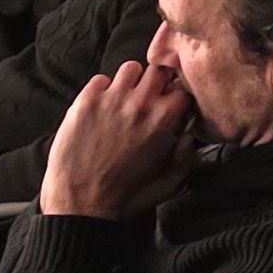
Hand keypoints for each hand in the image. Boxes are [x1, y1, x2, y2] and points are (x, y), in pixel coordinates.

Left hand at [39, 56, 205, 221]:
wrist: (83, 204)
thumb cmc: (125, 195)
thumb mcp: (169, 182)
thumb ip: (188, 156)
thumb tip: (189, 135)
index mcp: (165, 118)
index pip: (182, 88)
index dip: (177, 97)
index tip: (171, 105)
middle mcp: (140, 102)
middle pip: (158, 70)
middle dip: (156, 84)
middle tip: (148, 99)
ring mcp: (111, 99)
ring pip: (130, 68)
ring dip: (131, 82)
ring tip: (124, 100)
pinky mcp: (85, 102)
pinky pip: (100, 79)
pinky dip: (102, 90)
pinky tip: (101, 108)